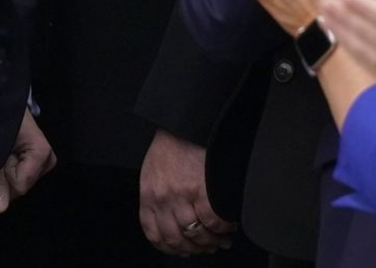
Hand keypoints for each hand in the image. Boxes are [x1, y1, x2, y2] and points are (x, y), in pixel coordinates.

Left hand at [0, 109, 54, 212]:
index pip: (20, 184)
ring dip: (7, 171)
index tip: (0, 151)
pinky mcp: (40, 162)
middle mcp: (48, 160)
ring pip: (21, 183)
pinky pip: (22, 177)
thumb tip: (0, 209)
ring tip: (5, 150)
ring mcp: (46, 162)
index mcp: (42, 153)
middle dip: (6, 173)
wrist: (1, 101)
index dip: (4, 172)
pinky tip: (10, 155)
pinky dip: (11, 169)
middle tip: (1, 150)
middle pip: (22, 186)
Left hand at [139, 129, 234, 254]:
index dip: (170, 248)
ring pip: (197, 235)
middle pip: (177, 240)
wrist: (184, 124)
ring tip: (220, 238)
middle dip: (194, 248)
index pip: (154, 234)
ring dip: (212, 241)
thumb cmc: (171, 148)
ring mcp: (182, 195)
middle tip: (207, 246)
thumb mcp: (154, 173)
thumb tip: (176, 229)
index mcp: (148, 194)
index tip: (183, 250)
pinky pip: (214, 223)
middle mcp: (162, 198)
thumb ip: (159, 200)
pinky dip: (223, 228)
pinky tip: (227, 224)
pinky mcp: (202, 191)